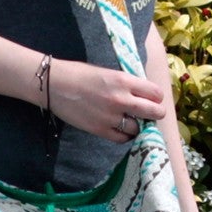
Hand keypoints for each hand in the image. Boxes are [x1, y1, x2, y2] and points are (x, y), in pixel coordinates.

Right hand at [46, 59, 167, 143]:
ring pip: (138, 128)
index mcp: (124, 80)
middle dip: (156, 113)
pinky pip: (122, 138)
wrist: (54, 85)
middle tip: (152, 114)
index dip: (156, 97)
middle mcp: (121, 99)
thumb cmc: (79, 74)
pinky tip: (121, 130)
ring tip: (131, 121)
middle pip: (154, 112)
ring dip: (137, 125)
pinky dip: (124, 135)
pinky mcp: (100, 130)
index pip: (155, 93)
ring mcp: (111, 117)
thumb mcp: (108, 72)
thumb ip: (126, 83)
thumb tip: (142, 93)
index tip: (153, 99)